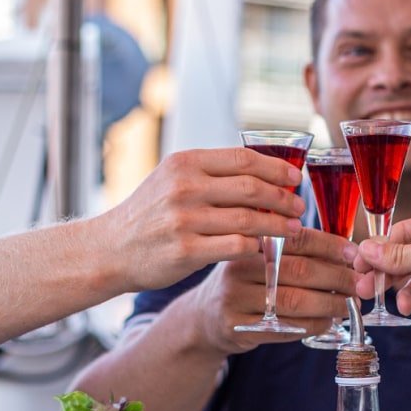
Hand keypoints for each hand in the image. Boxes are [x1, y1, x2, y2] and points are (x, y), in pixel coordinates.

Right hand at [107, 147, 306, 291]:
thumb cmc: (149, 214)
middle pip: (251, 188)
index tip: (294, 178)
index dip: (276, 168)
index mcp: (185, 163)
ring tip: (293, 229)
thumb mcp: (171, 179)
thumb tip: (262, 170)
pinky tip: (265, 249)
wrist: (110, 249)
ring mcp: (184, 220)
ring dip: (278, 225)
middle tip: (299, 207)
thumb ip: (210, 172)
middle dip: (283, 197)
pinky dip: (257, 247)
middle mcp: (184, 187)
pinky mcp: (186, 251)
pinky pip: (235, 246)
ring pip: (248, 219)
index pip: (243, 159)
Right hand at [190, 226, 358, 354]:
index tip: (354, 253)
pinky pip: (284, 328)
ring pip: (294, 302)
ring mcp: (236, 299)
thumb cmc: (244, 282)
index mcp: (249, 243)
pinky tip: (326, 323)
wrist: (204, 317)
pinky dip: (312, 326)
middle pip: (299, 270)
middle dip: (337, 278)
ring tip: (348, 306)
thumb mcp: (258, 257)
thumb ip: (292, 250)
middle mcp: (239, 267)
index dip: (329, 245)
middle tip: (359, 284)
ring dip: (329, 305)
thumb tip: (347, 252)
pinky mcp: (237, 327)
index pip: (296, 238)